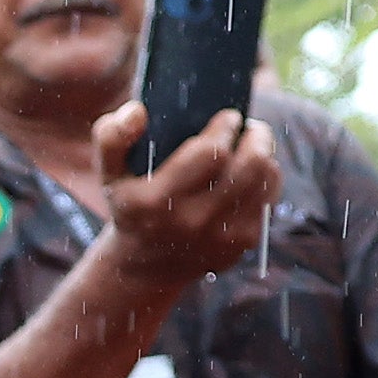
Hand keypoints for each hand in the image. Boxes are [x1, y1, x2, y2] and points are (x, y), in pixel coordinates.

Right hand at [90, 101, 279, 298]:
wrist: (147, 266)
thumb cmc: (131, 206)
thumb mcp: (109, 174)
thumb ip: (112, 136)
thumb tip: (138, 111)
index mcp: (157, 202)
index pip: (210, 153)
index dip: (225, 127)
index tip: (228, 116)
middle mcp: (191, 222)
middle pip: (248, 165)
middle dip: (256, 136)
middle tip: (250, 126)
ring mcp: (221, 236)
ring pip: (264, 180)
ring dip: (265, 154)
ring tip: (254, 143)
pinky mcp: (242, 244)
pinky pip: (268, 198)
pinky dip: (267, 178)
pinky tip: (254, 170)